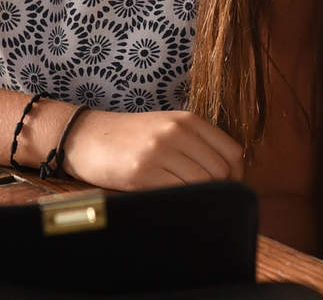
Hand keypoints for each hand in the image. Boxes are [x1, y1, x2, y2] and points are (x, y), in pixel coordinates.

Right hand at [63, 109, 244, 189]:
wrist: (84, 137)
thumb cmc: (129, 136)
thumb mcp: (166, 127)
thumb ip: (195, 142)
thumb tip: (228, 174)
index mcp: (187, 120)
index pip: (232, 151)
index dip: (237, 175)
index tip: (228, 188)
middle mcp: (177, 132)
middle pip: (221, 171)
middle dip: (219, 190)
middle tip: (207, 200)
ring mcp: (159, 151)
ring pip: (202, 184)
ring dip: (199, 197)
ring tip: (186, 200)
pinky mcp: (142, 172)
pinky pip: (178, 193)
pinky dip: (181, 202)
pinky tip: (171, 201)